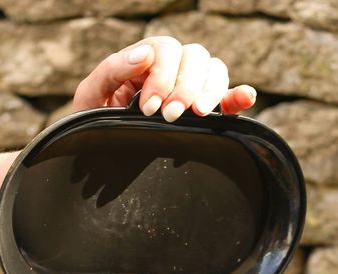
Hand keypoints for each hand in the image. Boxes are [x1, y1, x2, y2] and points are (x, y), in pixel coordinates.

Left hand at [72, 37, 257, 120]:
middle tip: (169, 116)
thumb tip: (143, 54)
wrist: (98, 159)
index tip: (149, 108)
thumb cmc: (92, 124)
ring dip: (209, 91)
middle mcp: (171, 69)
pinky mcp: (205, 111)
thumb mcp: (91, 95)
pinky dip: (240, 96)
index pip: (165, 49)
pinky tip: (245, 98)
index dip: (162, 75)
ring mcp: (190, 88)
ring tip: (197, 115)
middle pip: (194, 56)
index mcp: (144, 60)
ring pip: (213, 70)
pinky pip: (230, 97)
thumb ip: (111, 70)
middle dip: (184, 86)